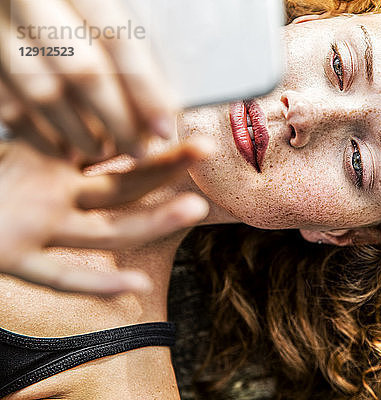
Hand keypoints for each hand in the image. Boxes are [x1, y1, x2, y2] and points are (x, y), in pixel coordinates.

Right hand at [0, 0, 175, 161]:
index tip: (165, 127)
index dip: (145, 90)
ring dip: (79, 133)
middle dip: (117, 120)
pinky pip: (9, 105)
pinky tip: (63, 150)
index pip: (117, 41)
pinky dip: (39, 135)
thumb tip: (163, 99)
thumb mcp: (98, 6)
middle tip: (138, 150)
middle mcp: (32, 4)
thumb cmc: (70, 4)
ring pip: (43, 92)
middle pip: (83, 71)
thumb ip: (126, 43)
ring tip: (103, 152)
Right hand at [0, 137, 211, 294]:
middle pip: (121, 184)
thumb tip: (111, 140)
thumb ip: (59, 148)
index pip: (114, 151)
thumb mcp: (23, 156)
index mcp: (51, 161)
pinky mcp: (9, 258)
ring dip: (155, 222)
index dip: (154, 145)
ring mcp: (33, 226)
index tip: (191, 136)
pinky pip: (63, 278)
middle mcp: (49, 190)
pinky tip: (138, 288)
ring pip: (109, 231)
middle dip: (165, 168)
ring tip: (197, 209)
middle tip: (204, 149)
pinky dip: (100, 285)